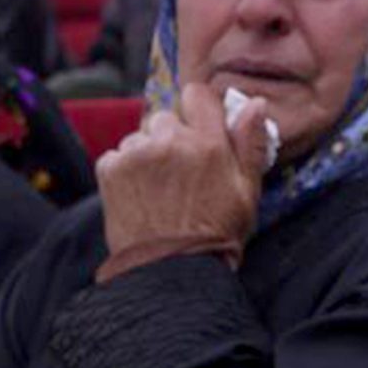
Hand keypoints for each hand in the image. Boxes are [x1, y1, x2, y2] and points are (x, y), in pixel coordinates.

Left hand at [95, 83, 266, 265]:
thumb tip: (256, 104)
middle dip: (171, 140)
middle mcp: (171, 141)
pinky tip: (139, 197)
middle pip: (165, 119)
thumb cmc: (215, 235)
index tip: (198, 129)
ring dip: (146, 156)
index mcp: (208, 143)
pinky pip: (116, 156)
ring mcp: (137, 154)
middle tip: (178, 177)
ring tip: (158, 192)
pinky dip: (124, 172)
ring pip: (139, 138)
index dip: (197, 110)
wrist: (171, 272)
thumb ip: (250, 144)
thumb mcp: (247, 192)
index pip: (197, 95)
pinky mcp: (110, 169)